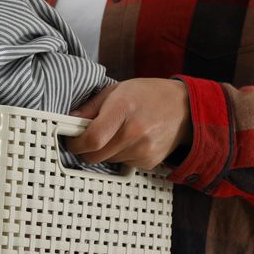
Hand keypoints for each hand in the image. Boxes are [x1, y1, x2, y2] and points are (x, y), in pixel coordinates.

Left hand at [63, 78, 192, 169]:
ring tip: (117, 133)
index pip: (92, 139)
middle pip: (95, 156)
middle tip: (87, 139)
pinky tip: (131, 140)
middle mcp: (135, 132)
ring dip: (104, 151)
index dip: (76, 144)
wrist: (184, 107)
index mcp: (123, 109)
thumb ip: (90, 108)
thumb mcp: (116, 90)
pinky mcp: (149, 161)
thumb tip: (69, 121)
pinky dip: (120, 155)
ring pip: (107, 161)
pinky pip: (123, 163)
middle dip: (85, 150)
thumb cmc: (147, 95)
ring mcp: (144, 149)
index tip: (71, 140)